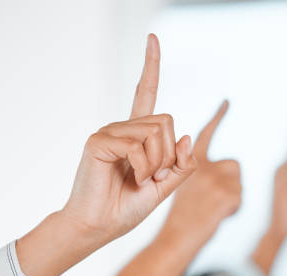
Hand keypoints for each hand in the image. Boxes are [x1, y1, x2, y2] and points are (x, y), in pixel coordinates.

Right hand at [62, 34, 195, 243]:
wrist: (100, 227)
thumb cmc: (127, 207)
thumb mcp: (164, 186)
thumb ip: (180, 165)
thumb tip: (187, 137)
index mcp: (137, 135)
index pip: (145, 94)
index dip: (150, 66)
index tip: (152, 37)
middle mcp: (123, 127)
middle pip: (167, 121)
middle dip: (169, 155)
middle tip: (154, 177)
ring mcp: (109, 132)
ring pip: (156, 132)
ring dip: (158, 164)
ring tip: (139, 180)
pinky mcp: (99, 141)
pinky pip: (138, 145)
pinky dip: (145, 167)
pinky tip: (131, 178)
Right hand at [158, 100, 240, 245]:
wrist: (175, 239)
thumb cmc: (182, 217)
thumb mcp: (185, 187)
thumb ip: (201, 170)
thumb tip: (223, 160)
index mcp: (190, 161)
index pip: (206, 134)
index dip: (218, 117)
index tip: (227, 101)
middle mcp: (201, 165)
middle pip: (233, 165)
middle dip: (230, 181)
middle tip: (210, 201)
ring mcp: (214, 178)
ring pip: (239, 181)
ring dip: (232, 195)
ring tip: (211, 209)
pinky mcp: (226, 193)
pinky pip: (241, 198)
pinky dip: (233, 209)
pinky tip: (216, 215)